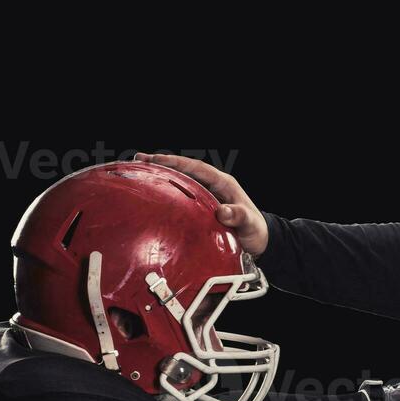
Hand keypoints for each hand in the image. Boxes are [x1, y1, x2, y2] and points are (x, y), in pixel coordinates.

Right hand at [134, 153, 268, 254]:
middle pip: (184, 170)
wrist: (259, 240)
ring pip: (181, 181)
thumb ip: (239, 216)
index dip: (177, 162)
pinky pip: (182, 196)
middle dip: (162, 164)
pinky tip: (152, 195)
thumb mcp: (249, 223)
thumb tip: (223, 212)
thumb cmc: (255, 230)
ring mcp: (205, 196)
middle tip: (139, 161)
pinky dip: (167, 193)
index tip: (157, 160)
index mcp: (223, 184)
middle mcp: (212, 186)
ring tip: (139, 171)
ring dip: (161, 176)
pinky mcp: (201, 207)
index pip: (196, 168)